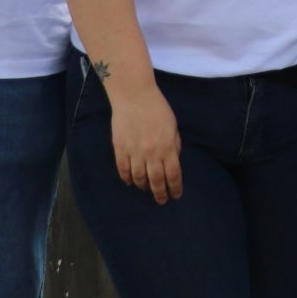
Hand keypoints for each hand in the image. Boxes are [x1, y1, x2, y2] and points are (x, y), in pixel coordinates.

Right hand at [109, 84, 183, 203]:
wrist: (134, 96)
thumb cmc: (158, 109)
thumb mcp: (173, 127)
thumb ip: (174, 145)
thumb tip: (173, 161)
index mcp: (168, 147)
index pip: (173, 174)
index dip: (175, 188)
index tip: (176, 195)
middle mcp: (151, 153)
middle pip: (156, 180)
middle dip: (160, 193)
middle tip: (162, 200)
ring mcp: (134, 152)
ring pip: (139, 178)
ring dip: (143, 187)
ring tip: (146, 190)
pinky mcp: (120, 149)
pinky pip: (123, 170)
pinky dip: (127, 179)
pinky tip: (131, 182)